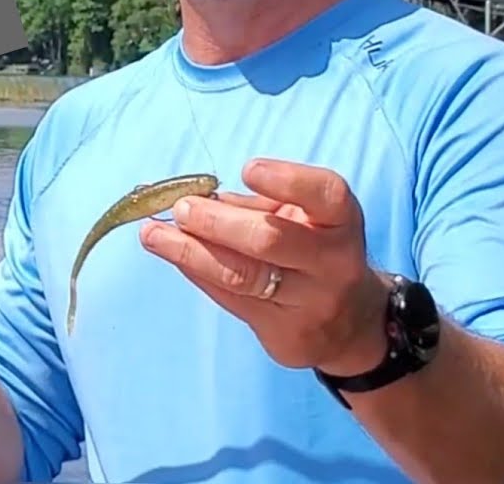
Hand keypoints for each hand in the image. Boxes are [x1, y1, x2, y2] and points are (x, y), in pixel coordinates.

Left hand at [140, 158, 389, 375]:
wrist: (350, 324)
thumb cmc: (314, 250)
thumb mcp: (304, 219)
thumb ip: (258, 204)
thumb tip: (192, 193)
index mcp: (341, 221)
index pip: (325, 195)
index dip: (287, 180)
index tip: (246, 169)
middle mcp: (333, 263)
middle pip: (271, 240)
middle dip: (217, 222)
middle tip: (180, 208)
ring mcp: (311, 303)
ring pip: (243, 276)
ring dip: (191, 252)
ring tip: (153, 234)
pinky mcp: (285, 335)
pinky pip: (231, 300)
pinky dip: (197, 273)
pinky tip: (172, 256)